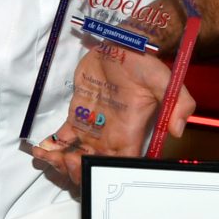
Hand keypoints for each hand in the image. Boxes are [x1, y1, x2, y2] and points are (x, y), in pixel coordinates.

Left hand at [26, 42, 195, 194]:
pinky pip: (64, 138)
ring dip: (61, 163)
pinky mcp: (78, 115)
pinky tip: (40, 149)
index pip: (119, 165)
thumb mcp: (165, 81)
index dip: (104, 173)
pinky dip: (51, 146)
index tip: (89, 170)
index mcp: (130, 134)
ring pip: (75, 156)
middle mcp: (110, 136)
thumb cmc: (145, 64)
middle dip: (77, 172)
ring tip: (46, 158)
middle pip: (93, 166)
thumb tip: (178, 130)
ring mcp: (93, 127)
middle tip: (65, 162)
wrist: (125, 45)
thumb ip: (178, 104)